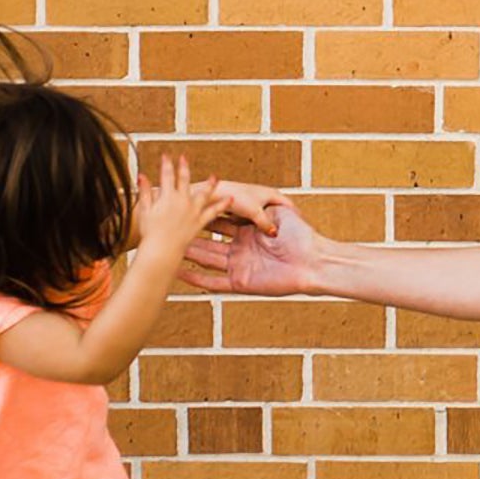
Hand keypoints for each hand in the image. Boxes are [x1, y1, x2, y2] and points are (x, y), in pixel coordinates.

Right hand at [136, 155, 234, 268]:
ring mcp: (192, 210)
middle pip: (184, 179)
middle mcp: (182, 200)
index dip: (166, 164)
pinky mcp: (200, 221)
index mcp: (167, 196)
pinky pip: (214, 211)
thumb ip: (145, 192)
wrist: (161, 249)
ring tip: (214, 177)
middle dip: (183, 167)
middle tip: (184, 158)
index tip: (166, 156)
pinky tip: (230, 199)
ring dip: (209, 184)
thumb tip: (142, 177)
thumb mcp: (144, 210)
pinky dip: (222, 205)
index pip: (166, 175)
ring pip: (203, 193)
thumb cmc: (150, 233)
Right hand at [180, 200, 320, 297]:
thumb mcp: (279, 214)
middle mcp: (242, 250)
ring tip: (167, 246)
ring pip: (207, 260)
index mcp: (249, 233)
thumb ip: (255, 207)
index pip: (221, 223)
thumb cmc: (301, 236)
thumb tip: (239, 195)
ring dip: (188, 254)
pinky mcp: (240, 283)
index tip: (185, 205)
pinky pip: (214, 282)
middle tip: (168, 226)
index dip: (204, 215)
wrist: (312, 263)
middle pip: (209, 242)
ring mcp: (239, 267)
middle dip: (190, 235)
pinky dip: (196, 278)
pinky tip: (178, 272)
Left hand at [212, 178, 288, 236]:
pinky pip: (253, 216)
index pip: (290, 204)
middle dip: (279, 219)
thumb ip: (266, 223)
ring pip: (264, 213)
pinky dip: (254, 222)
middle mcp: (264, 195)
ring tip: (267, 232)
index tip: (297, 225)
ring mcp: (254, 200)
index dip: (294, 214)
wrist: (216, 192)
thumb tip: (274, 232)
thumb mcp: (255, 212)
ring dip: (265, 221)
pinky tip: (251, 230)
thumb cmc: (235, 196)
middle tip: (283, 231)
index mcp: (272, 193)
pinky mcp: (244, 205)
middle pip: (277, 209)